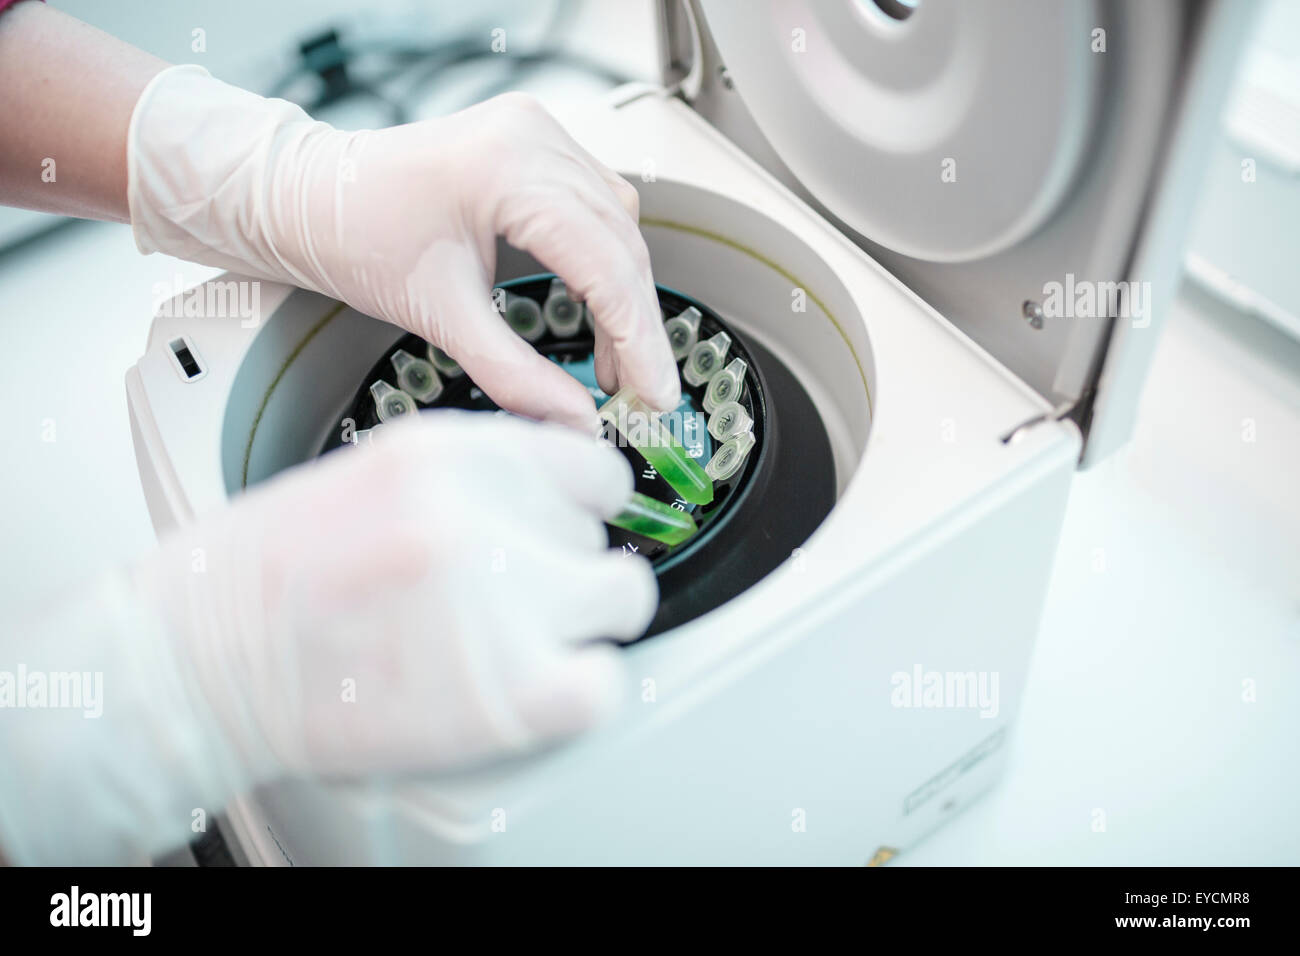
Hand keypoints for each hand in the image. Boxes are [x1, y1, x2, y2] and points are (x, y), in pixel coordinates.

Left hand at [128, 66, 680, 430]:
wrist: (311, 196)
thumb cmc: (356, 239)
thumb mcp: (440, 317)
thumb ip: (515, 376)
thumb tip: (578, 422)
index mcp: (508, 168)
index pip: (605, 262)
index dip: (639, 338)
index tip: (655, 394)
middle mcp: (534, 137)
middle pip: (622, 242)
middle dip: (636, 324)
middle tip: (639, 391)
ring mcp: (538, 132)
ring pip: (619, 223)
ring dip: (624, 293)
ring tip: (613, 360)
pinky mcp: (535, 143)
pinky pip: (597, 203)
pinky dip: (606, 259)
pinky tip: (597, 304)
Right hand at [154, 412, 656, 778]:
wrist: (199, 662)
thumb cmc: (268, 576)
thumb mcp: (377, 478)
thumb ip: (473, 482)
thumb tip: (547, 501)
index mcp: (454, 454)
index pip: (590, 466)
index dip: (583, 505)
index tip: (570, 529)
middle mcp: (488, 516)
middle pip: (599, 532)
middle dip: (565, 565)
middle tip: (516, 594)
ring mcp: (507, 603)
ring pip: (623, 598)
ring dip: (584, 623)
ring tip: (527, 642)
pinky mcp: (512, 693)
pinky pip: (605, 684)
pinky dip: (579, 692)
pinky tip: (531, 689)